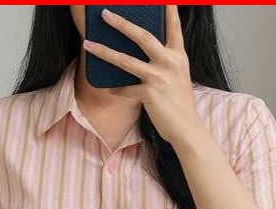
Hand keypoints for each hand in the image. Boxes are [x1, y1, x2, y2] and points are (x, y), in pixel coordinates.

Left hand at [82, 5, 202, 145]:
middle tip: (104, 14)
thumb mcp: (177, 78)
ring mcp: (159, 78)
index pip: (173, 27)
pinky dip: (116, 90)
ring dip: (104, 51)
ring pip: (126, 60)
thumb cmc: (180, 105)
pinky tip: (108, 89)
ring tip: (88, 44)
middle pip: (142, 36)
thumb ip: (164, 63)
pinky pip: (126, 89)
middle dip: (121, 23)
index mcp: (178, 56)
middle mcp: (170, 63)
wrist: (187, 130)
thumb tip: (139, 54)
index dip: (168, 9)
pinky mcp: (150, 95)